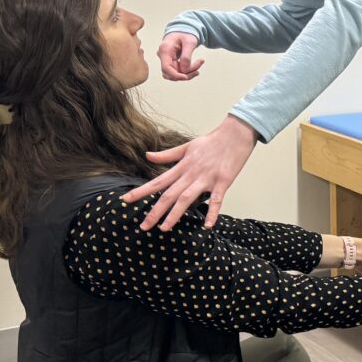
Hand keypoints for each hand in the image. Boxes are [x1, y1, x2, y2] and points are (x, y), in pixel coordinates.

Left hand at [122, 115, 258, 229]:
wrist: (235, 133)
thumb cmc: (212, 140)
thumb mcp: (186, 146)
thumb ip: (167, 154)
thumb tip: (147, 155)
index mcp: (182, 166)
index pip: (158, 181)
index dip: (141, 191)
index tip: (125, 200)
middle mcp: (191, 174)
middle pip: (169, 195)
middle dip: (155, 211)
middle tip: (143, 226)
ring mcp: (206, 178)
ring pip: (187, 199)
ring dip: (175, 215)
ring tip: (164, 228)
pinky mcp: (222, 182)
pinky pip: (216, 200)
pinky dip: (212, 212)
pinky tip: (207, 226)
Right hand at [158, 32, 205, 80]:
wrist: (183, 30)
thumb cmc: (185, 33)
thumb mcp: (189, 42)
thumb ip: (186, 55)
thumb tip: (184, 70)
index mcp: (165, 49)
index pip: (166, 68)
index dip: (175, 75)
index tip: (186, 77)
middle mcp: (163, 56)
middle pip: (171, 73)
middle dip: (186, 73)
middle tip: (199, 64)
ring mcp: (166, 60)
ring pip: (175, 74)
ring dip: (188, 73)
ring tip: (199, 63)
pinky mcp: (171, 62)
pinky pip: (178, 71)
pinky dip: (187, 71)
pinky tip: (196, 66)